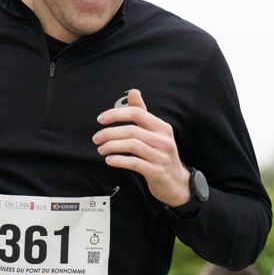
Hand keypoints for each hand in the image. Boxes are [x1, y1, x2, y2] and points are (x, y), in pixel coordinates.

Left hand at [94, 88, 191, 206]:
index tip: (101, 119)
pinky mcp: (156, 171)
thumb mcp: (156, 132)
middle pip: (131, 130)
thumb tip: (133, 92)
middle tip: (97, 138)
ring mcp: (160, 156)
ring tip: (101, 149)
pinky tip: (109, 160)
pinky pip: (134, 163)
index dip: (117, 114)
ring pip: (131, 145)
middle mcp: (163, 139)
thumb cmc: (162, 154)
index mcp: (162, 127)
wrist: (177, 182)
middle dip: (109, 133)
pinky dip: (119, 160)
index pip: (137, 113)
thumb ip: (142, 113)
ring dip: (112, 146)